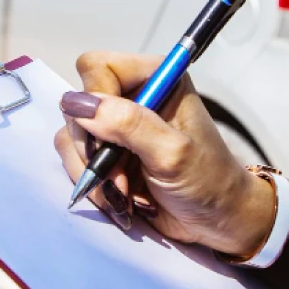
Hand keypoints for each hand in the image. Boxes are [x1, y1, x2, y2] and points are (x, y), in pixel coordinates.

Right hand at [53, 51, 274, 257]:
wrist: (217, 221)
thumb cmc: (208, 181)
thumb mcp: (172, 152)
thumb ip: (128, 124)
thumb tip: (77, 103)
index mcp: (154, 77)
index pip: (97, 68)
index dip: (95, 103)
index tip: (110, 141)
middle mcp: (132, 95)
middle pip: (78, 105)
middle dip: (94, 149)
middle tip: (120, 177)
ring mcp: (116, 127)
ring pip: (71, 138)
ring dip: (94, 173)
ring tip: (126, 194)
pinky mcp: (107, 155)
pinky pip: (76, 163)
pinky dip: (94, 186)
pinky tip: (122, 199)